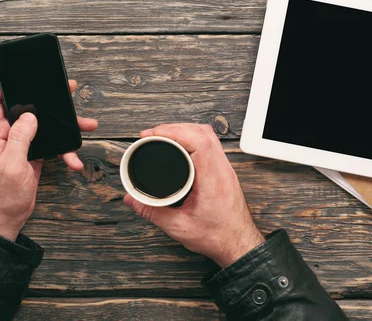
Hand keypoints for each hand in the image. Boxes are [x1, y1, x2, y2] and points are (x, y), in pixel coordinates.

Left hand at [0, 80, 97, 240]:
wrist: (9, 215)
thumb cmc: (2, 193)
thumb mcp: (11, 165)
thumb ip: (20, 138)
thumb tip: (30, 115)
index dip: (2, 86)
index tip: (20, 77)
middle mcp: (7, 135)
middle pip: (24, 108)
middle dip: (45, 99)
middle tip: (65, 90)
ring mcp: (22, 143)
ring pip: (44, 125)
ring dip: (65, 125)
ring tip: (86, 123)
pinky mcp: (34, 153)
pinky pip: (53, 144)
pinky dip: (66, 150)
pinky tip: (74, 159)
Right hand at [124, 124, 264, 267]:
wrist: (239, 244)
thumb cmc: (217, 236)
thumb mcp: (179, 227)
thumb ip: (152, 212)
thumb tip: (132, 199)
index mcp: (212, 179)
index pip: (198, 141)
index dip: (173, 131)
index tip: (153, 134)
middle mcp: (222, 169)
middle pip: (201, 132)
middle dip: (174, 127)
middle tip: (152, 134)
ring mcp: (226, 169)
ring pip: (208, 135)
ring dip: (185, 130)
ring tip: (164, 136)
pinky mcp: (225, 172)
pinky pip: (211, 144)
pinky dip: (194, 139)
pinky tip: (181, 145)